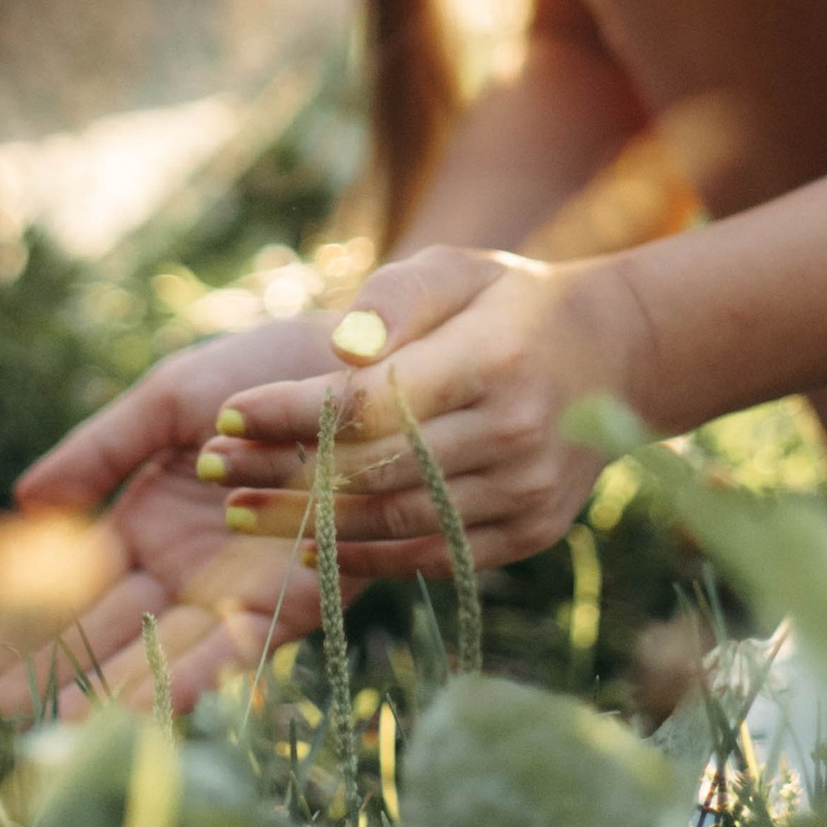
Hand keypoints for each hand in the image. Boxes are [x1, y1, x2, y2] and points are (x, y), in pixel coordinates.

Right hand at [0, 315, 346, 717]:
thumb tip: (23, 497)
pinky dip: (201, 675)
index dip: (34, 624)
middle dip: (62, 673)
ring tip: (61, 725)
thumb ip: (101, 450)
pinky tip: (155, 702)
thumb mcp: (168, 401)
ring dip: (117, 689)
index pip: (79, 589)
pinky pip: (243, 645)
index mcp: (151, 524)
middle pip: (114, 632)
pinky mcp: (299, 598)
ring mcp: (242, 588)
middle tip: (3, 712)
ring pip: (168, 651)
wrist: (361, 361)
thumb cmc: (264, 371)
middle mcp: (191, 568)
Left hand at [196, 244, 653, 579]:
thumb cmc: (509, 303)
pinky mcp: (530, 533)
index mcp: (491, 360)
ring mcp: (526, 492)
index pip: (370, 403)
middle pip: (375, 471)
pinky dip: (367, 555)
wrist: (616, 358)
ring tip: (239, 511)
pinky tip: (309, 544)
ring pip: (398, 523)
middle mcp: (513, 433)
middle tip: (211, 472)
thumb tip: (337, 351)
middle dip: (280, 475)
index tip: (225, 417)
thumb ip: (393, 299)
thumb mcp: (456, 269)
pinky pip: (433, 556)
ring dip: (308, 524)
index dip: (290, 415)